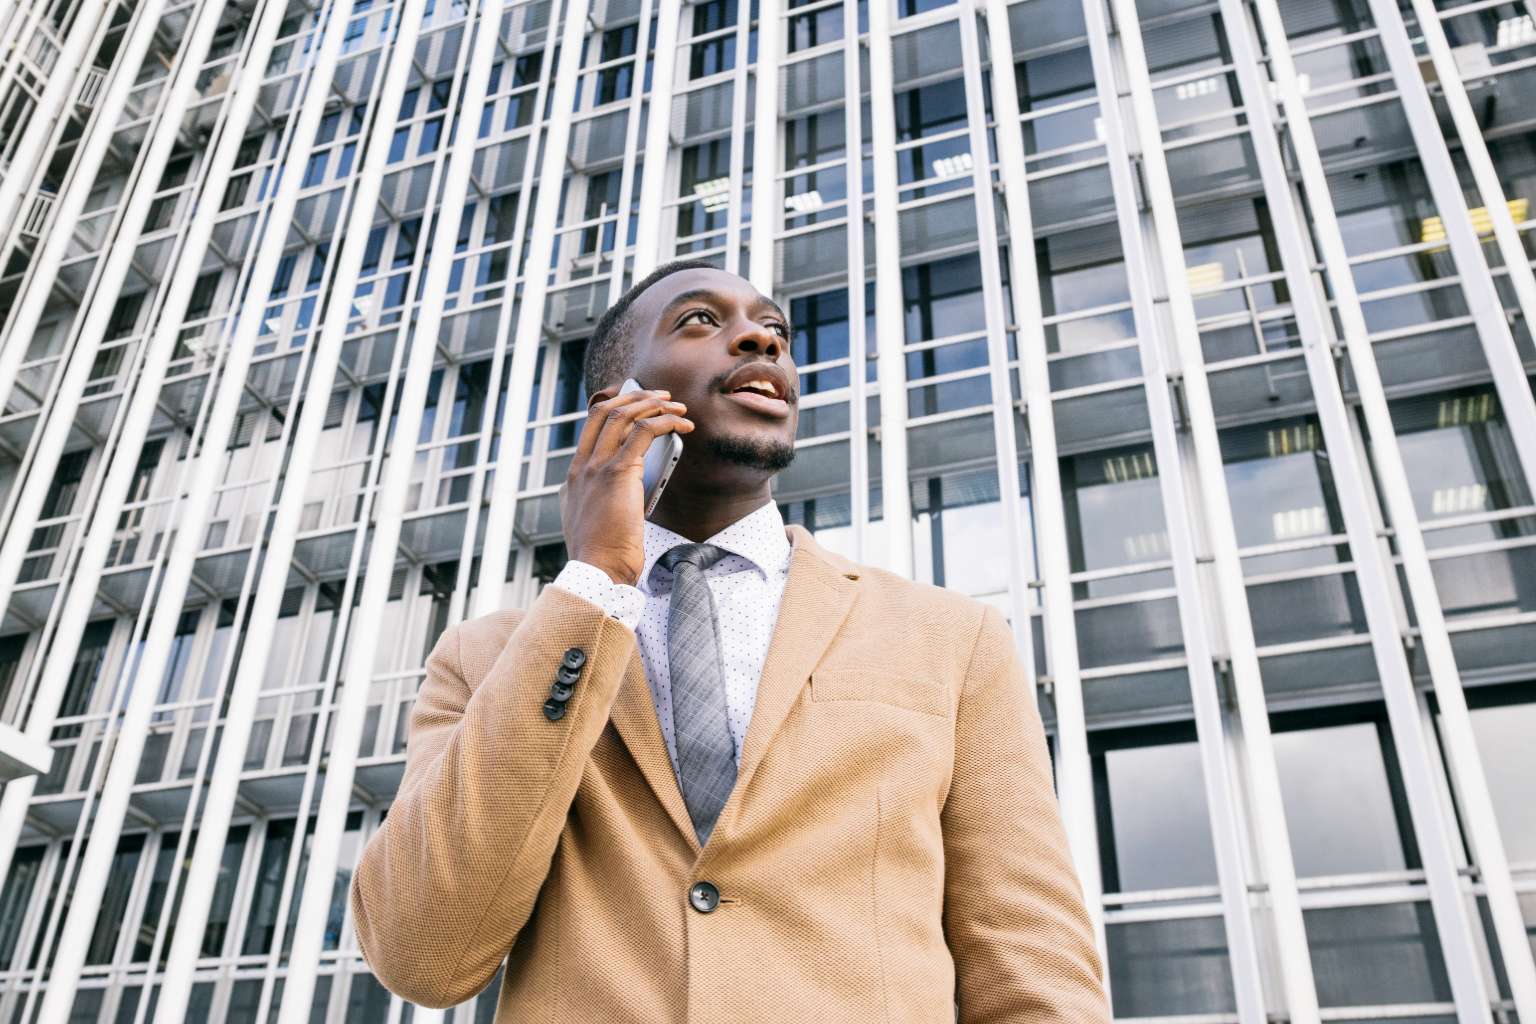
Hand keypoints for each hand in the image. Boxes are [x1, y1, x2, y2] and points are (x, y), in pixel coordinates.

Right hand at [559, 388, 693, 585]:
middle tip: (662, 396)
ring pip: (623, 415)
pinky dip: (666, 422)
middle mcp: (582, 466)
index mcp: (574, 476)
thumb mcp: (594, 522)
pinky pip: (643, 432)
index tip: (639, 404)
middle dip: (636, 397)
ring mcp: (596, 467)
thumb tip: (626, 485)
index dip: (617, 406)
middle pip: (605, 411)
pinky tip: (683, 426)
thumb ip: (600, 499)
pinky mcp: (618, 473)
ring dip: (654, 405)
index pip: (591, 425)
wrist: (598, 572)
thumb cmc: (603, 556)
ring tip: (678, 408)